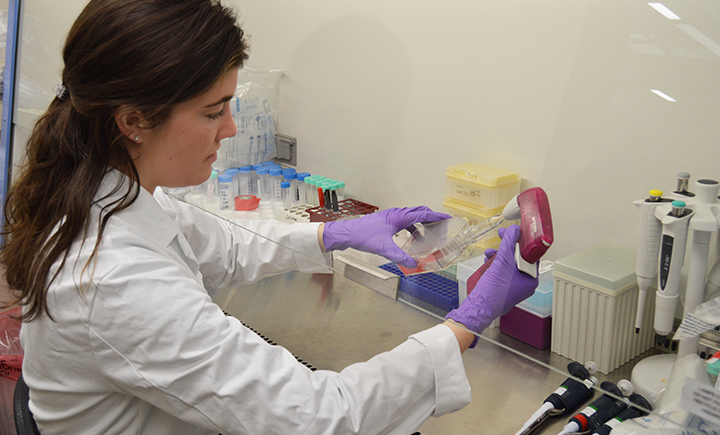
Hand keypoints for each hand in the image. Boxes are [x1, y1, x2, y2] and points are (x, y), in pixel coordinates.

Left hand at [323, 207, 450, 267]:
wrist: (347, 234)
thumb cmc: (363, 236)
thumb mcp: (384, 249)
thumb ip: (400, 257)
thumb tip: (414, 265)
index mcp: (398, 216)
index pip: (423, 214)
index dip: (437, 216)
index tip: (448, 218)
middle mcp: (396, 213)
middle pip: (419, 212)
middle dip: (431, 218)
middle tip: (441, 226)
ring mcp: (390, 217)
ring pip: (411, 217)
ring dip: (421, 224)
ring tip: (428, 236)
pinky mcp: (385, 222)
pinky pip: (404, 222)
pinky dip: (411, 229)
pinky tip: (411, 239)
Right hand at [445, 225, 537, 333]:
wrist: (479, 307)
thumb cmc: (494, 290)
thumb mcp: (503, 261)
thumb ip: (509, 242)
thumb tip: (514, 230)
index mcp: (531, 279)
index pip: (530, 255)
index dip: (521, 241)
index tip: (514, 233)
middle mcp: (524, 284)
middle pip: (518, 259)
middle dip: (506, 248)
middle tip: (501, 236)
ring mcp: (513, 287)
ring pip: (508, 265)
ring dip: (498, 255)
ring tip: (488, 253)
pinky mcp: (503, 289)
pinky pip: (502, 272)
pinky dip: (495, 265)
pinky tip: (487, 261)